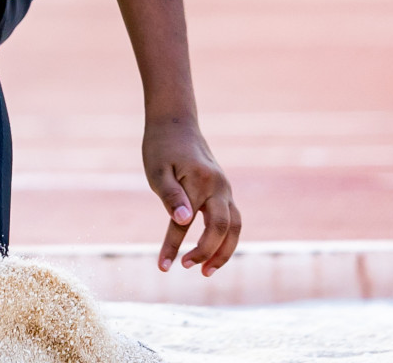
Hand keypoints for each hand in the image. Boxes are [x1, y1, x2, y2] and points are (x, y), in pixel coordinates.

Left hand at [143, 120, 239, 275]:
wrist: (175, 123)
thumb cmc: (161, 148)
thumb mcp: (157, 171)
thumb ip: (171, 196)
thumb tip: (183, 221)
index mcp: (201, 183)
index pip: (187, 224)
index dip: (174, 247)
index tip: (164, 267)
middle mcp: (219, 187)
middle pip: (224, 229)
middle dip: (208, 253)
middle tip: (189, 268)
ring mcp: (225, 189)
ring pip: (235, 226)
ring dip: (224, 250)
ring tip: (206, 270)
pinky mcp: (223, 191)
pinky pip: (232, 219)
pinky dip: (225, 237)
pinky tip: (212, 249)